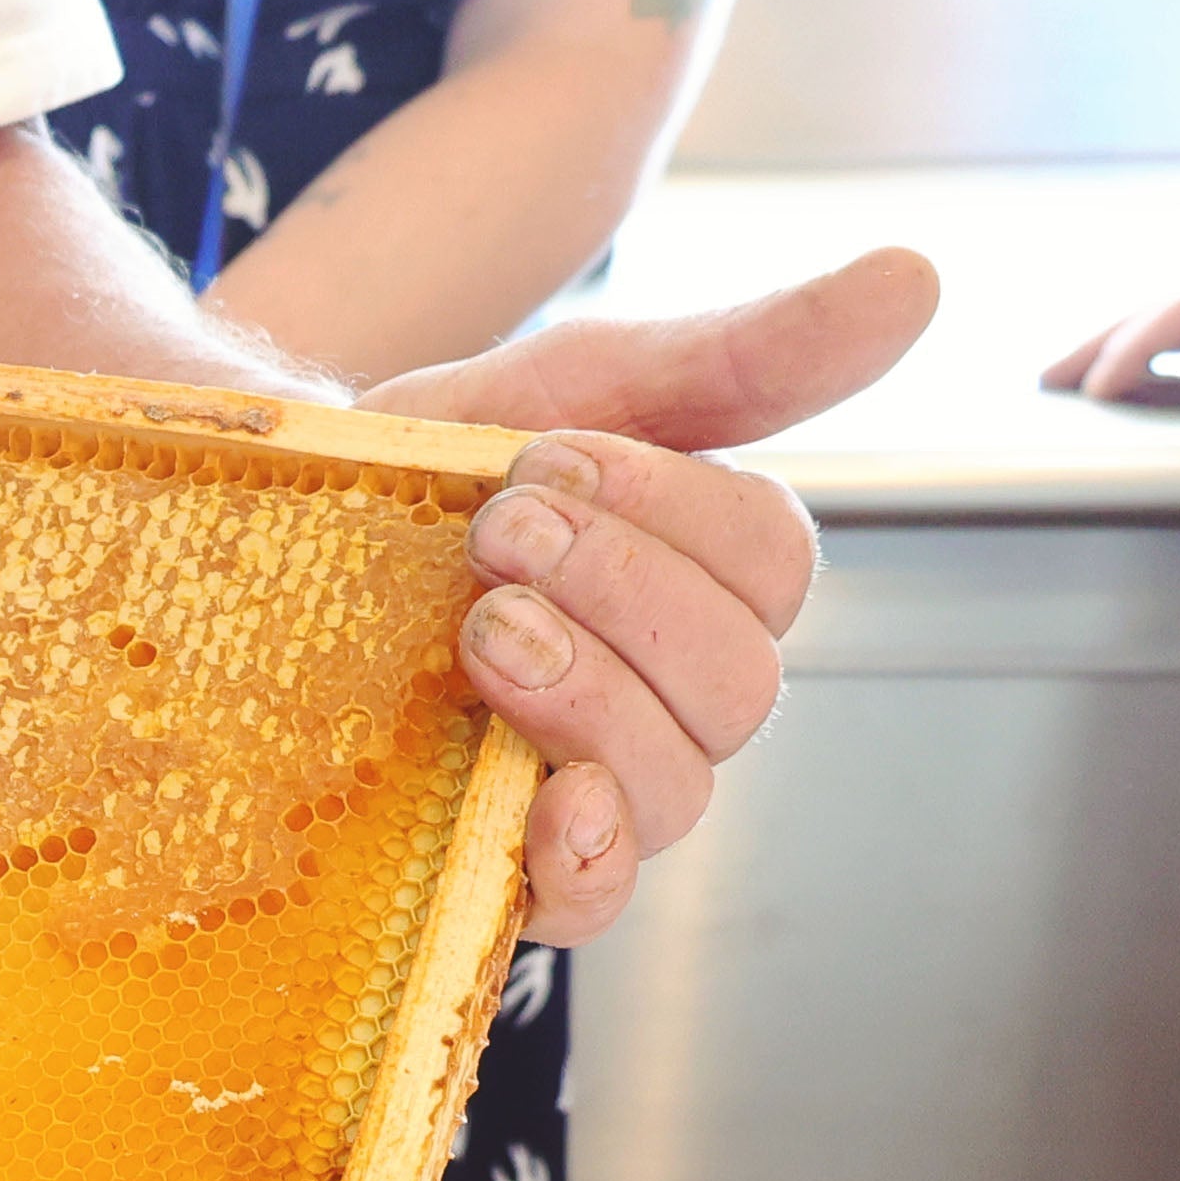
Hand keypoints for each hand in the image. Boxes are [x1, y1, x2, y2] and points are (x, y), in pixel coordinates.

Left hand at [374, 247, 938, 943]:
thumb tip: (916, 278)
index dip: (672, 510)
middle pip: (736, 683)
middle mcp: (674, 702)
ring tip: (480, 629)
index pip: (773, 567)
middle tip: (500, 531)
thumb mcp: (572, 390)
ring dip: (591, 698)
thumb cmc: (436, 469)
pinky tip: (549, 806)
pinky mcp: (509, 871)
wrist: (263, 542)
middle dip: (623, 594)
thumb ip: (740, 355)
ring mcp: (599, 792)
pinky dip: (588, 861)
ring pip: (678, 785)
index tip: (547, 459)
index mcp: (708, 587)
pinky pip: (594, 902)